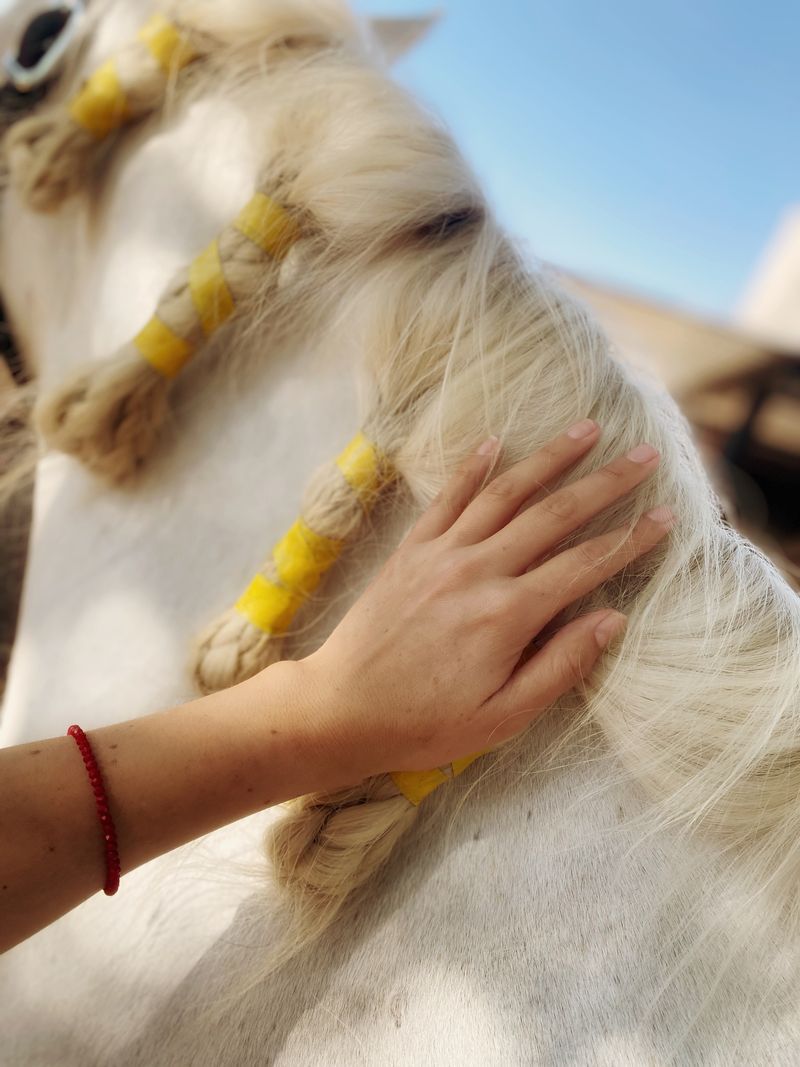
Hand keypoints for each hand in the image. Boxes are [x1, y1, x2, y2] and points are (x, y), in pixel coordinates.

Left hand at [297, 419, 673, 781]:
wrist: (340, 708)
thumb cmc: (425, 723)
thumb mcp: (503, 716)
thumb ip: (560, 666)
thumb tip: (611, 620)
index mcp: (508, 615)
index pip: (585, 565)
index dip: (630, 539)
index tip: (665, 516)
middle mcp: (478, 571)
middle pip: (555, 515)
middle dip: (605, 482)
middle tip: (644, 455)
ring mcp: (441, 554)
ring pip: (506, 493)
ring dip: (549, 458)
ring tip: (586, 429)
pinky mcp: (411, 550)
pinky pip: (447, 497)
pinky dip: (472, 466)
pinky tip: (495, 442)